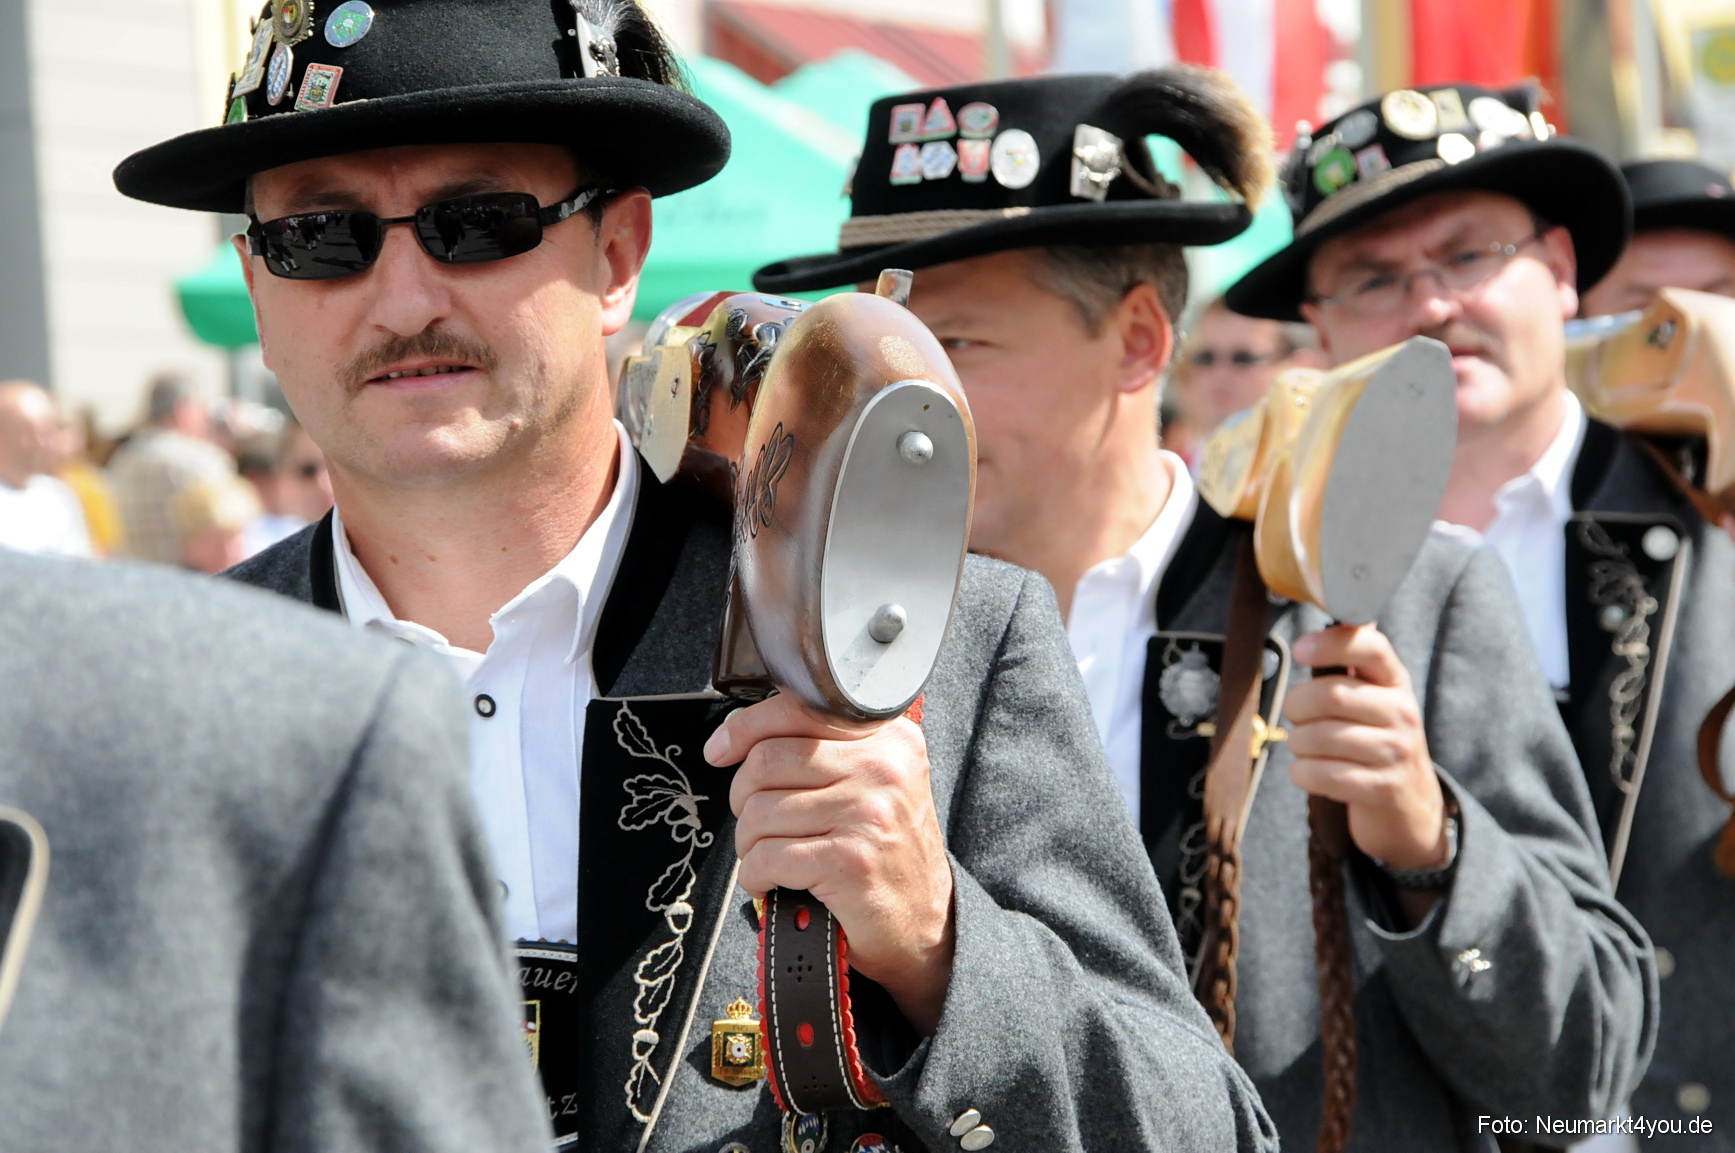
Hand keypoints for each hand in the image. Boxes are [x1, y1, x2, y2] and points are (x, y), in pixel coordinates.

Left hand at [705, 694, 954, 1034]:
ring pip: (759, 812)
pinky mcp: (850, 861)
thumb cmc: (883, 850)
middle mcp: (883, 767)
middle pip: (766, 761)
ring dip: (749, 844)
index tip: (720, 751)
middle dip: (743, 797)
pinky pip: (767, 857)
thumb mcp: (872, 781)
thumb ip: (825, 747)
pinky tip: (771, 882)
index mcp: (887, 737)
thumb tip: (741, 737)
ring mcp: (868, 813)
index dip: (744, 729)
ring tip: (769, 856)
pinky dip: (755, 876)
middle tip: (757, 822)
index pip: (798, 708)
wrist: (921, 922)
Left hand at [1286, 624, 1449, 874]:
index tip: (1300, 650)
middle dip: (1296, 706)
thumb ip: (1346, 664)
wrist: (1409, 804)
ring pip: (1318, 737)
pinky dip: (1302, 774)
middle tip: (1296, 716)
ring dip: (1297, 744)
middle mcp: (1401, 713)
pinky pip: (1321, 775)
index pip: (1370, 647)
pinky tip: (1309, 772)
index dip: (1331, 644)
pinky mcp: (1382, 789)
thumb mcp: (1371, 697)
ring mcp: (1395, 752)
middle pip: (1330, 695)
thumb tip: (1322, 611)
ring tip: (1306, 747)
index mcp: (1394, 681)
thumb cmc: (1373, 739)